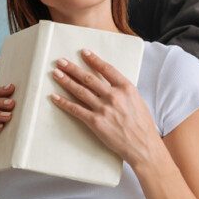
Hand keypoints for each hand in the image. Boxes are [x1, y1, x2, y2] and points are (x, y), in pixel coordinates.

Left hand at [49, 49, 159, 166]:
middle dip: (73, 68)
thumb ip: (123, 91)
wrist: (142, 145)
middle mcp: (113, 96)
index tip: (84, 52)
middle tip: (61, 62)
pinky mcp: (95, 122)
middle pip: (89, 78)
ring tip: (56, 74)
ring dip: (66, 81)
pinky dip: (64, 103)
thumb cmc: (142, 125)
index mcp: (126, 88)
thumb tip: (110, 84)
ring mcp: (103, 109)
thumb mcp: (137, 100)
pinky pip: (76, 110)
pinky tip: (55, 97)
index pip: (106, 69)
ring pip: (80, 91)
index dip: (94, 60)